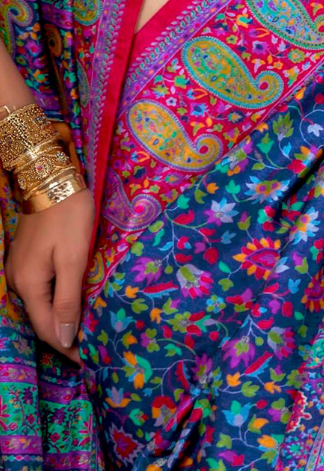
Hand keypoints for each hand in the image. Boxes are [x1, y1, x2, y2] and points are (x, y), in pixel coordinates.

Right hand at [5, 188, 94, 361]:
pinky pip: (41, 289)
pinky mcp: (26, 257)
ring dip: (61, 319)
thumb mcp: (73, 258)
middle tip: (92, 349)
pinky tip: (72, 303)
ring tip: (86, 331)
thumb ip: (68, 300)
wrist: (52, 176)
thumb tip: (63, 339)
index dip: (68, 347)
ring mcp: (19, 268)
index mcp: (29, 285)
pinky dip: (56, 301)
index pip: (48, 329)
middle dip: (65, 337)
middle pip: (42, 319)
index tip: (90, 361)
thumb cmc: (68, 215)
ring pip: (41, 305)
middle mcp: (18, 281)